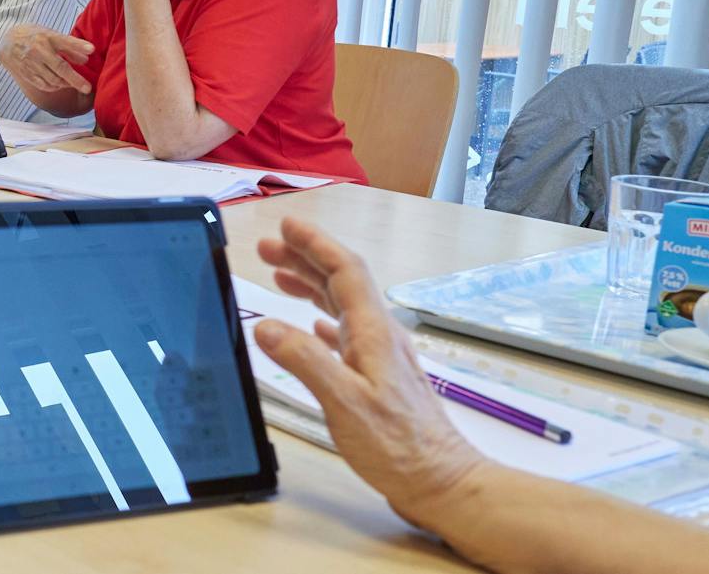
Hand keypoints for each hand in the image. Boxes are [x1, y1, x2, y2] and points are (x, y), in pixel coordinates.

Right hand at [0, 24, 93, 94]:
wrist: (8, 41)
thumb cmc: (34, 36)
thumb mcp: (51, 35)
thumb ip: (69, 46)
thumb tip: (86, 59)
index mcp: (47, 37)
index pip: (66, 41)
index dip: (79, 45)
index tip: (92, 50)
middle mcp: (39, 50)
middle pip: (60, 67)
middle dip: (76, 79)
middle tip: (87, 88)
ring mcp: (31, 63)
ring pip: (53, 79)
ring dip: (66, 84)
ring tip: (74, 84)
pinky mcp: (26, 74)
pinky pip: (44, 85)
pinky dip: (55, 87)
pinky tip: (60, 84)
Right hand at [252, 217, 486, 529]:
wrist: (441, 482)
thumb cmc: (398, 446)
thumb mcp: (344, 402)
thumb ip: (304, 360)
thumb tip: (266, 326)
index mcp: (373, 333)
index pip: (344, 271)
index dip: (315, 244)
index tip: (287, 227)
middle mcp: (379, 337)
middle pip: (342, 283)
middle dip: (305, 259)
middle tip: (269, 247)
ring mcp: (381, 358)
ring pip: (343, 307)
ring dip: (311, 286)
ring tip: (280, 276)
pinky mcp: (379, 379)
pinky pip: (346, 336)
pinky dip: (322, 322)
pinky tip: (310, 327)